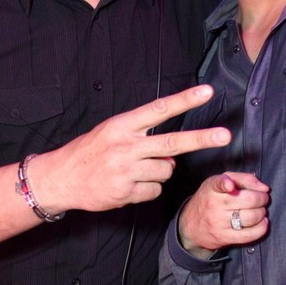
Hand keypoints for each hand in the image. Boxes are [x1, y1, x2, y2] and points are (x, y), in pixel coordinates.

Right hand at [33, 85, 231, 212]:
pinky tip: (129, 185)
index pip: (159, 109)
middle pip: (172, 143)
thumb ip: (141, 136)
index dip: (185, 100)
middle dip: (201, 139)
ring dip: (159, 172)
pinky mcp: (125, 192)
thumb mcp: (111, 133)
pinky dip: (148, 189)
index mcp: (122, 125)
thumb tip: (172, 154)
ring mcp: (125, 170)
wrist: (60, 178)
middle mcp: (126, 146)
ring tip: (136, 170)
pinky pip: (154, 191)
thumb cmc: (90, 152)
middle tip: (224, 135)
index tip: (207, 92)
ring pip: (166, 171)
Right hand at [178, 172, 269, 257]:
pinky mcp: (224, 237)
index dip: (226, 183)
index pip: (218, 183)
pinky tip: (262, 222)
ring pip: (251, 217)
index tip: (231, 185)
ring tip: (260, 210)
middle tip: (262, 198)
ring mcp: (219, 222)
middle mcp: (215, 205)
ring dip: (262, 213)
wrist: (190, 225)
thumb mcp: (219, 182)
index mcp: (213, 188)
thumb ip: (242, 178)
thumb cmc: (209, 200)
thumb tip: (263, 187)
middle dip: (262, 198)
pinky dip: (261, 228)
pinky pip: (248, 235)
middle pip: (249, 200)